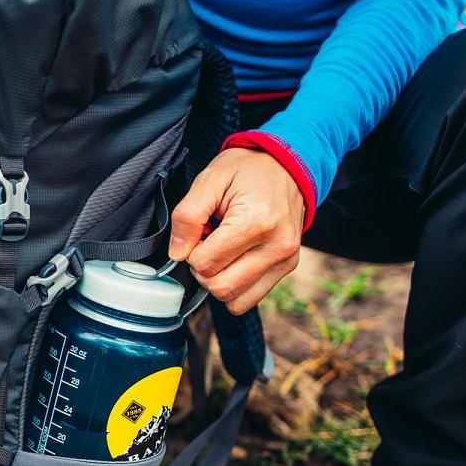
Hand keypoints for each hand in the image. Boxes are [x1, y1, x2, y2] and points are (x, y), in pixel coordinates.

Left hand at [168, 147, 305, 314]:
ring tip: (223, 250)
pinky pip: (250, 297)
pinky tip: (236, 259)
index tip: (200, 232)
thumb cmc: (248, 169)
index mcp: (256, 223)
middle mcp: (276, 246)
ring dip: (219, 280)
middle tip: (208, 243)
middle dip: (204, 270)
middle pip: (221, 288)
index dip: (192, 251)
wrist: (288, 165)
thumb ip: (187, 216)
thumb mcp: (210, 179)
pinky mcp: (287, 267)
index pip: (206, 264)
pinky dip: (235, 286)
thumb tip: (177, 253)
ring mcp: (285, 260)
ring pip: (235, 301)